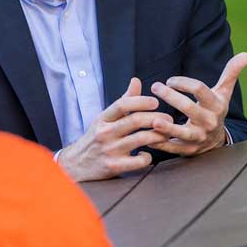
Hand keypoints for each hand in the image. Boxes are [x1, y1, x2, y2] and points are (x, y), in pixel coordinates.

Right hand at [57, 78, 171, 181]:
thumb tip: (136, 80)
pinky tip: (147, 155)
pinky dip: (147, 157)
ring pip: (140, 139)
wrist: (76, 165)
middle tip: (169, 119)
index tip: (155, 102)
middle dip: (156, 118)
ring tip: (166, 135)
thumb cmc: (96, 138)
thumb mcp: (105, 118)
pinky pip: (137, 161)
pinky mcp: (114, 167)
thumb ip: (123, 101)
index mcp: (103, 118)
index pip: (122, 104)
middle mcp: (105, 133)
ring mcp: (109, 150)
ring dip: (158, 136)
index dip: (140, 101)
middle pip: (135, 120)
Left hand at [148, 52, 246, 156]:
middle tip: (155, 87)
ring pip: (182, 133)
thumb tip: (246, 54)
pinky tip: (148, 136)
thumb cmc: (215, 110)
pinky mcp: (188, 150)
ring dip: (168, 127)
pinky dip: (161, 143)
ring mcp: (198, 137)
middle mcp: (208, 122)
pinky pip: (173, 147)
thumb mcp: (223, 93)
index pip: (200, 90)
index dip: (185, 83)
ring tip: (154, 120)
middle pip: (189, 108)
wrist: (216, 141)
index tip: (170, 80)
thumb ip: (231, 73)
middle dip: (172, 97)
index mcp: (215, 106)